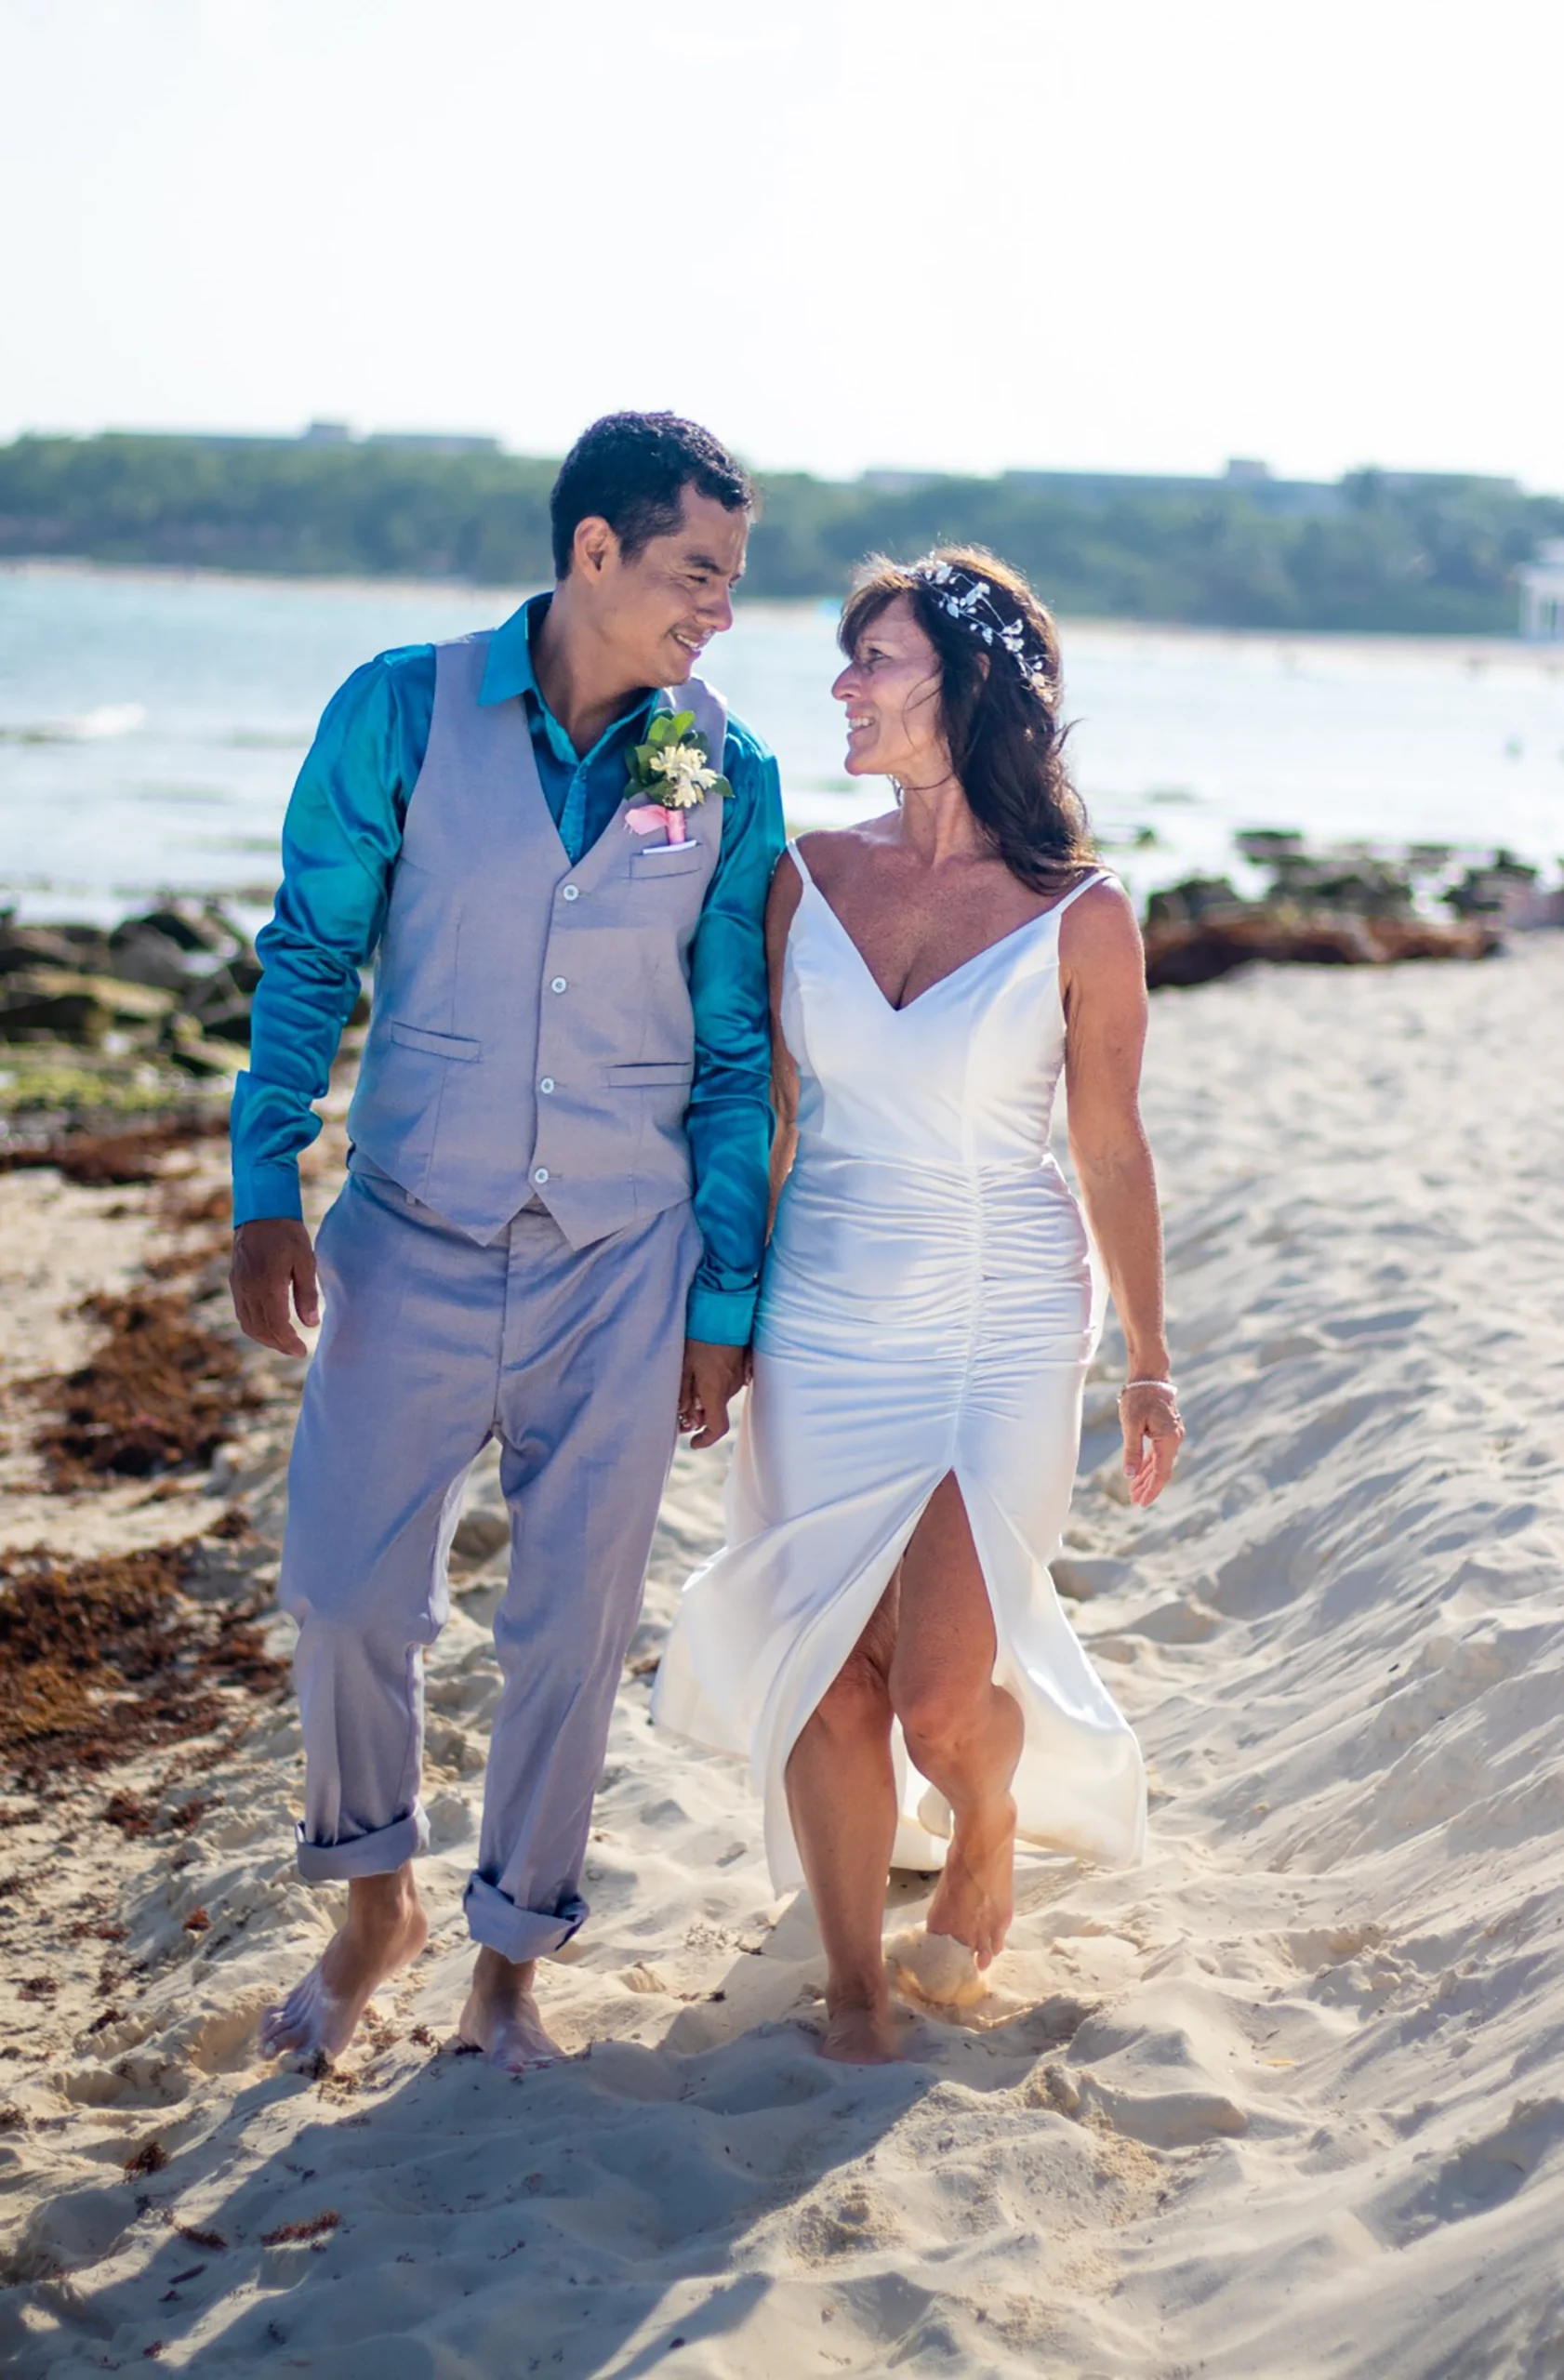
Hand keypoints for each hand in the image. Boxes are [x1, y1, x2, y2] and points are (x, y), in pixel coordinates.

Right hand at [230, 1218, 319, 1355]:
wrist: (261, 1211)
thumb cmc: (288, 1234)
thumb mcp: (306, 1261)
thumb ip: (307, 1294)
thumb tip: (310, 1324)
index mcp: (267, 1285)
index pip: (276, 1324)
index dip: (288, 1342)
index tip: (302, 1350)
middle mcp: (248, 1289)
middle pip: (260, 1328)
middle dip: (278, 1344)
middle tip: (296, 1351)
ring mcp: (238, 1285)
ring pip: (248, 1323)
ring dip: (265, 1338)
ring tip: (283, 1343)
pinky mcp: (235, 1281)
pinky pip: (242, 1312)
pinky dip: (254, 1326)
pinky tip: (268, 1327)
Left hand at [678, 1338, 747, 1449]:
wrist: (724, 1311)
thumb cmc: (701, 1337)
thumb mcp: (684, 1365)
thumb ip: (683, 1393)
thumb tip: (682, 1413)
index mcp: (715, 1391)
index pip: (717, 1428)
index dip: (705, 1440)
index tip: (692, 1441)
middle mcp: (730, 1388)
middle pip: (716, 1412)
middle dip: (699, 1416)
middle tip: (681, 1413)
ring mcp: (739, 1377)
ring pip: (721, 1397)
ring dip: (707, 1398)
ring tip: (689, 1386)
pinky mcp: (743, 1365)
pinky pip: (728, 1383)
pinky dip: (716, 1385)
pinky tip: (703, 1373)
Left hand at [1119, 1383, 1182, 1506]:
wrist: (1150, 1375)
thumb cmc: (1139, 1397)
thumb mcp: (1131, 1424)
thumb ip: (1132, 1450)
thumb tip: (1130, 1475)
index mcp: (1168, 1439)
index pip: (1162, 1472)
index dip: (1152, 1489)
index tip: (1141, 1503)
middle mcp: (1174, 1439)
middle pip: (1162, 1469)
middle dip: (1148, 1486)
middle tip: (1134, 1500)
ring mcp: (1171, 1434)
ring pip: (1160, 1462)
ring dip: (1147, 1476)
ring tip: (1134, 1491)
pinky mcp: (1166, 1430)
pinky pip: (1158, 1452)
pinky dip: (1149, 1463)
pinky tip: (1140, 1473)